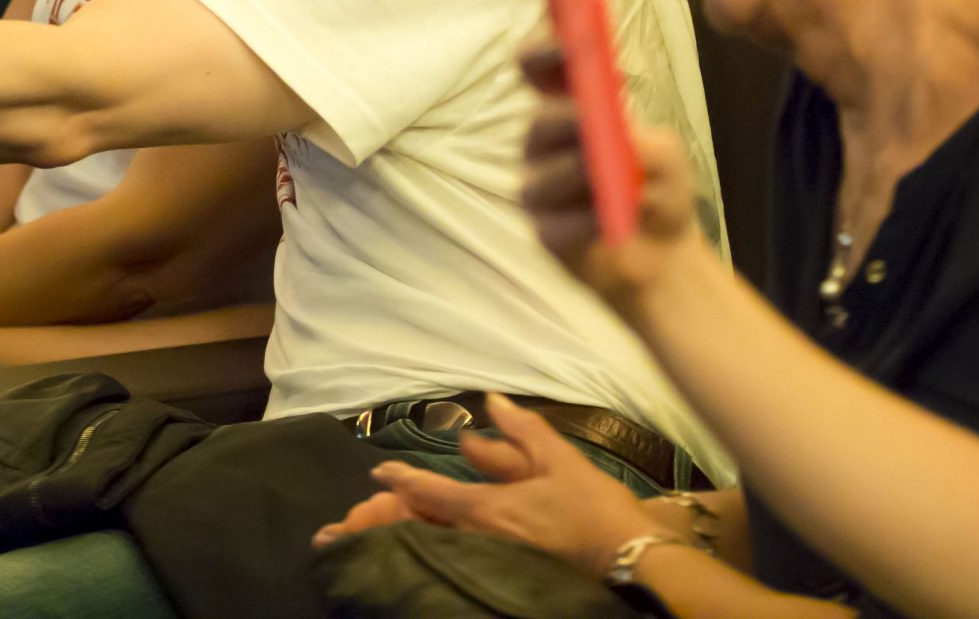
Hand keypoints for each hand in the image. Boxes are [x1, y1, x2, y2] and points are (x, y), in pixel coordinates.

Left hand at [312, 393, 655, 574]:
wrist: (630, 559)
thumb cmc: (595, 509)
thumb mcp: (561, 461)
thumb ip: (522, 432)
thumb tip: (491, 401)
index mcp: (488, 509)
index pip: (432, 492)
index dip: (402, 479)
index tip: (377, 470)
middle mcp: (479, 540)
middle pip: (420, 529)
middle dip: (385, 521)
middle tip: (348, 522)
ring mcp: (489, 562)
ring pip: (435, 547)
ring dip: (403, 537)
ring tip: (371, 534)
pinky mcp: (503, 576)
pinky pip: (456, 561)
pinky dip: (433, 552)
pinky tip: (426, 549)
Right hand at [518, 46, 713, 318]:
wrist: (666, 255)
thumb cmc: (660, 188)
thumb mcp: (666, 153)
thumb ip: (642, 138)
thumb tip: (618, 134)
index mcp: (571, 111)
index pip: (539, 70)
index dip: (543, 50)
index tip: (566, 44)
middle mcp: (547, 147)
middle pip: (536, 123)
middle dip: (561, 119)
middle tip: (586, 118)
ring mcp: (542, 190)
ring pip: (540, 178)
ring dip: (574, 174)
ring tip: (605, 179)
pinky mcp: (545, 233)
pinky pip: (552, 225)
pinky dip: (581, 223)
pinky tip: (605, 223)